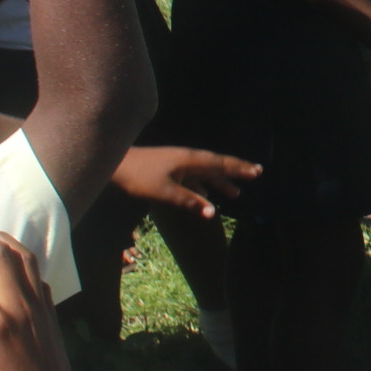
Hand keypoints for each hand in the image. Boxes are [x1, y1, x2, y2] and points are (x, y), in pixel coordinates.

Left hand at [110, 145, 261, 219]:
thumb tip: (212, 212)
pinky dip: (203, 185)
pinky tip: (205, 195)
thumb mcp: (164, 192)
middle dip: (235, 170)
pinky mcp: (168, 168)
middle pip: (216, 164)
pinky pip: (193, 176)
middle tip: (255, 174)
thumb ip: (189, 201)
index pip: (219, 164)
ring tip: (234, 193)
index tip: (256, 171)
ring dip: (220, 181)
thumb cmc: (138, 177)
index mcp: (188, 160)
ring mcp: (177, 162)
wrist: (114, 164)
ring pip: (205, 171)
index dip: (238, 168)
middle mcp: (186, 158)